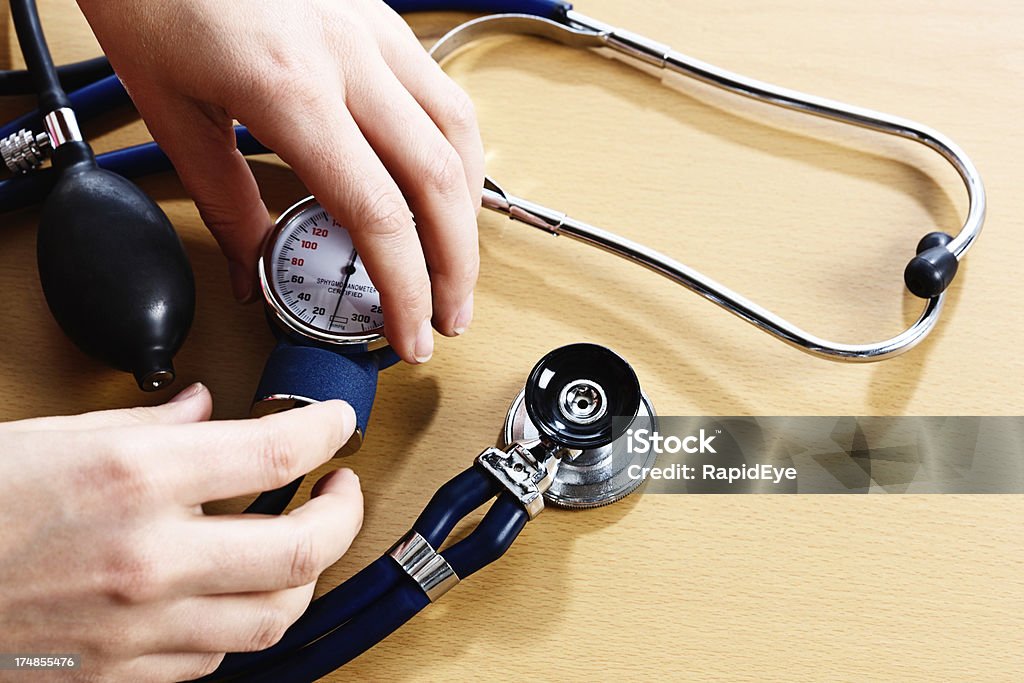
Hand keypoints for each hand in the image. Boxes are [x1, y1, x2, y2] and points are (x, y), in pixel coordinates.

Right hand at [0, 383, 361, 681]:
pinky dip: (241, 622)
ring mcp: (136, 627)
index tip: (335, 424)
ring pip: (273, 618)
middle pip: (302, 550)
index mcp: (134, 480)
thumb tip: (205, 409)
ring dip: (304, 576)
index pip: (275, 454)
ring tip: (304, 542)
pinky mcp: (117, 674)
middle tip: (341, 488)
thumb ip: (148, 423)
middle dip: (344, 514)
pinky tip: (235, 592)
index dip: (324, 430)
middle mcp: (148, 558)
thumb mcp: (55, 435)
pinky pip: (213, 659)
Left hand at [76, 0, 483, 362]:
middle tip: (450, 316)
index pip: (377, 213)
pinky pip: (442, 92)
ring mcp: (373, 29)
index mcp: (291, 87)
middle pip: (439, 181)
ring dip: (468, 210)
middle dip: (455, 265)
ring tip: (456, 261)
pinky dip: (457, 151)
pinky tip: (444, 184)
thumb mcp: (170, 106)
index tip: (411, 333)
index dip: (404, 289)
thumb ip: (221, 197)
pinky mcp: (379, 15)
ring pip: (459, 132)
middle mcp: (349, 55)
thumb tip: (251, 266)